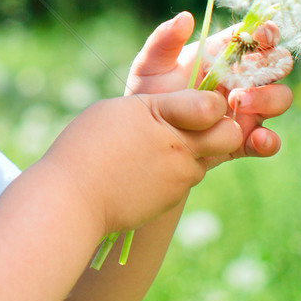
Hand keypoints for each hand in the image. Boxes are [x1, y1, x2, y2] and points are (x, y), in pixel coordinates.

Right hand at [45, 89, 241, 233]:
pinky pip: (184, 179)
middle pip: (228, 136)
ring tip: (155, 147)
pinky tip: (143, 169)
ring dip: (194, 151)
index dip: (210, 101)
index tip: (195, 100)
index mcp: (163, 116)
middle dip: (220, 128)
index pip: (213, 105)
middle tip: (195, 123)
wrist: (72, 198)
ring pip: (207, 159)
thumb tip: (175, 109)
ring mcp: (179, 178)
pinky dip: (172, 171)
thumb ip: (156, 105)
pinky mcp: (171, 200)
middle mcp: (180, 148)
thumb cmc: (87, 144)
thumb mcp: (120, 109)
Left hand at [125, 13, 292, 163]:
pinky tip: (255, 139)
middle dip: (272, 66)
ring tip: (237, 102)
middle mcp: (241, 78)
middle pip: (277, 64)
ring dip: (267, 99)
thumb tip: (185, 17)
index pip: (255, 36)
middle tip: (244, 76)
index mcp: (222, 54)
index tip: (263, 35)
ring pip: (280, 98)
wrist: (144, 136)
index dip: (266, 32)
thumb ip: (165, 40)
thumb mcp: (151, 64)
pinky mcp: (244, 140)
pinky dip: (268, 141)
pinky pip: (268, 142)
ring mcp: (247, 109)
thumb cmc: (150, 92)